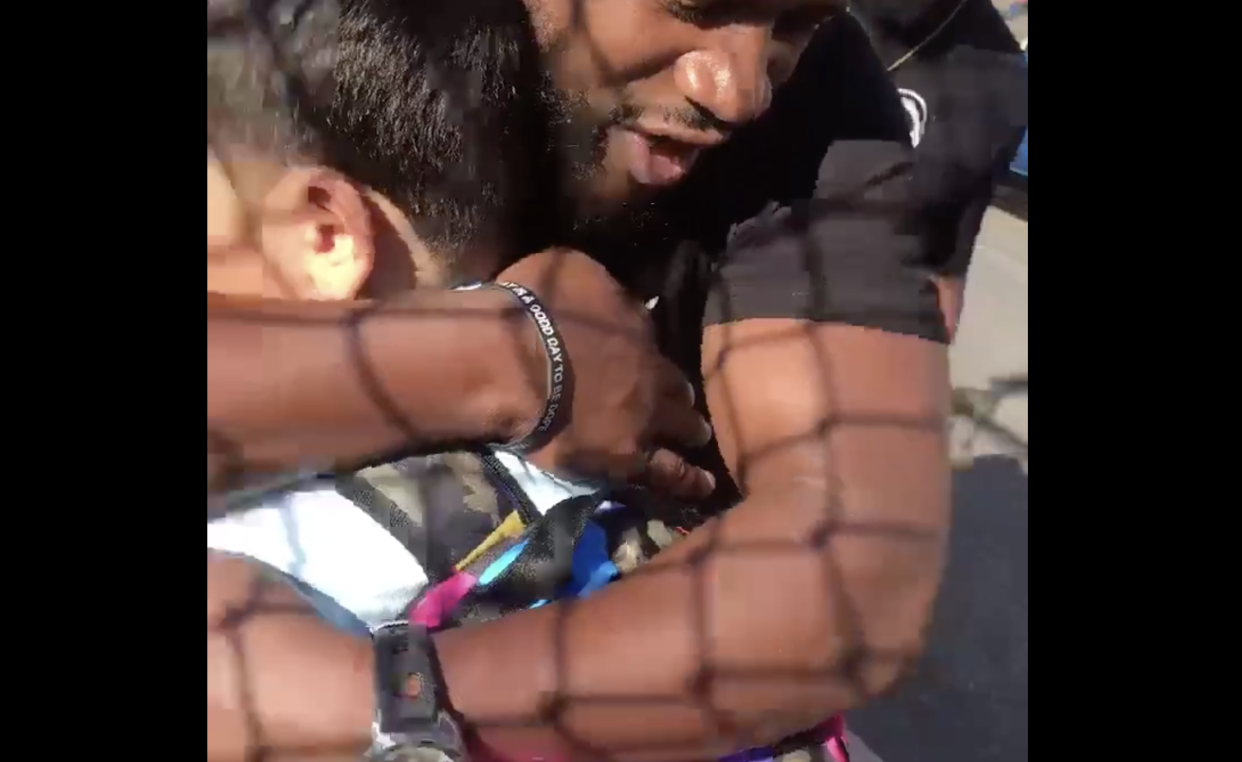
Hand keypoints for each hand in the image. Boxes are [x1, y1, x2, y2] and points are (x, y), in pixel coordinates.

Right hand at [496, 248, 714, 499]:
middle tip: (682, 398)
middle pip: (676, 383)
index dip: (648, 348)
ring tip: (699, 437)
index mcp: (635, 324)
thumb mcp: (569, 266)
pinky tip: (703, 486)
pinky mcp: (628, 458)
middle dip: (679, 390)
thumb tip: (609, 289)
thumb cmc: (530, 309)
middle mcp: (650, 371)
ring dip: (692, 430)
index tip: (646, 355)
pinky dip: (689, 479)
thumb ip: (598, 281)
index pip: (651, 335)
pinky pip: (669, 473)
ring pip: (684, 427)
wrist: (510, 365)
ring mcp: (644, 417)